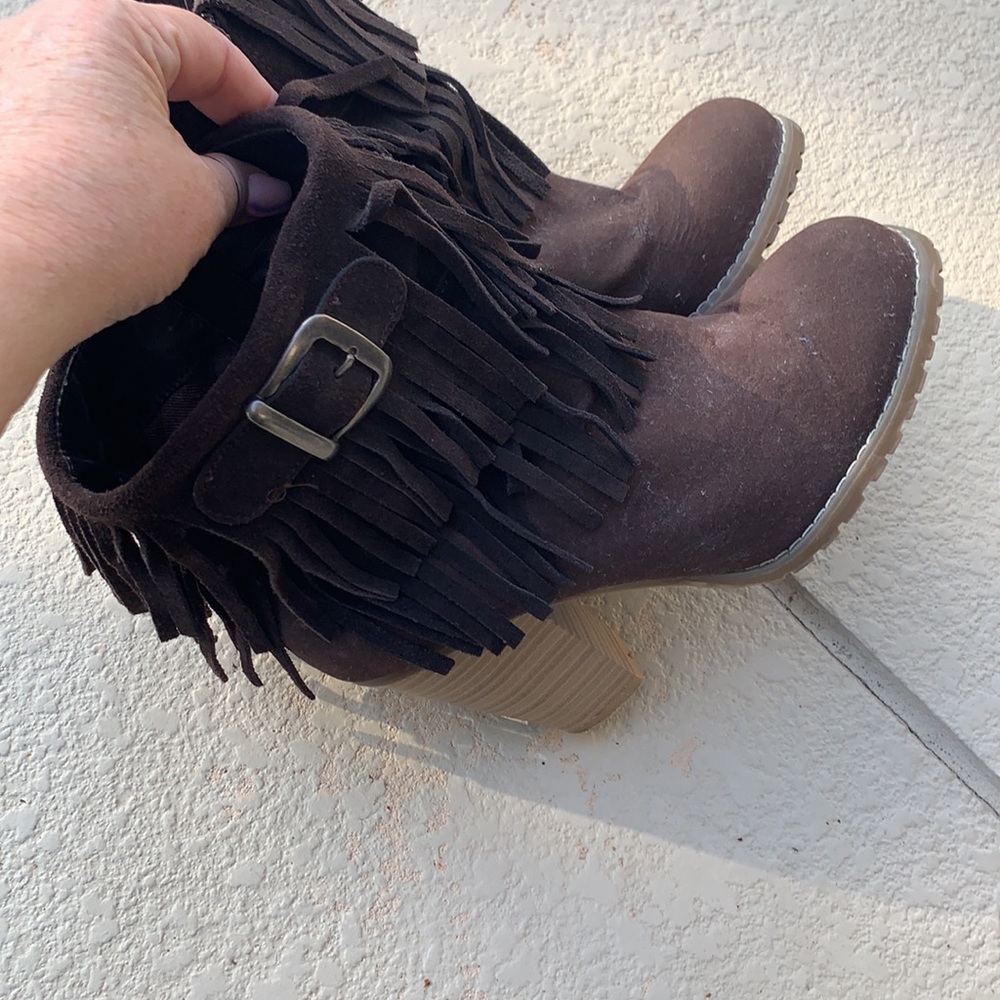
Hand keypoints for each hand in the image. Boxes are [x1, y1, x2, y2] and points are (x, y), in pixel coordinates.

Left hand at [0, 0, 288, 432]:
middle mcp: (45, 32)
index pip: (207, 47)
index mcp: (106, 25)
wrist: (2, 281)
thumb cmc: (96, 221)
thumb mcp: (200, 201)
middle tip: (237, 174)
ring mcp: (6, 79)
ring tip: (182, 196)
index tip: (278, 145)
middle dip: (203, 121)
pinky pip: (66, 128)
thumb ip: (241, 182)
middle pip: (151, 66)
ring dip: (152, 141)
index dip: (255, 99)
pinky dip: (105, 157)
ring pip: (106, 99)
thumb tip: (264, 187)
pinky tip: (124, 205)